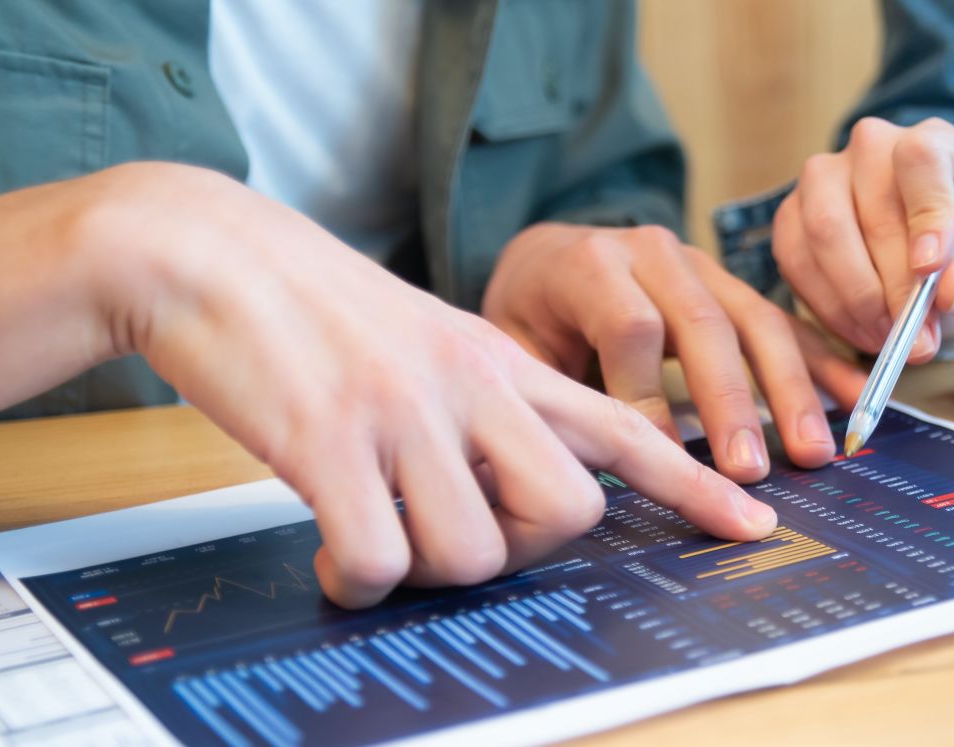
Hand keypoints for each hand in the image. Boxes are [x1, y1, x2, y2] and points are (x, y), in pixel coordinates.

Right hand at [88, 165, 778, 607]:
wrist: (205, 253)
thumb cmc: (312, 307)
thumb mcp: (427, 337)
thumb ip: (482, 403)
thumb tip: (507, 498)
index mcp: (499, 359)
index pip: (621, 424)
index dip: (689, 482)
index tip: (748, 524)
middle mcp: (468, 383)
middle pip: (566, 513)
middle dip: (519, 548)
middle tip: (455, 529)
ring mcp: (401, 412)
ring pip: (472, 553)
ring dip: (423, 569)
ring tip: (376, 534)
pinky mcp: (328, 444)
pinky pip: (380, 561)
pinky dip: (357, 578)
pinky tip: (333, 551)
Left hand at [481, 223, 867, 482]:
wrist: (547, 260)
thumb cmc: (527, 318)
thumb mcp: (510, 349)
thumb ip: (539, 392)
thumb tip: (565, 466)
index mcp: (588, 264)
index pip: (631, 326)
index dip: (646, 397)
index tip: (663, 462)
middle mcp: (652, 253)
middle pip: (703, 323)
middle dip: (729, 402)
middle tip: (746, 470)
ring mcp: (701, 266)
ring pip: (755, 320)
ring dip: (789, 391)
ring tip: (811, 453)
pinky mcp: (734, 287)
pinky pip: (786, 323)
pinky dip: (823, 363)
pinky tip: (858, 398)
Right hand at [774, 117, 953, 361]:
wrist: (910, 254)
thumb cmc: (949, 250)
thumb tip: (950, 292)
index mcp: (934, 142)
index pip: (922, 158)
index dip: (926, 213)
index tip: (930, 267)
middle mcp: (872, 146)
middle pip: (873, 209)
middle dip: (894, 285)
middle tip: (913, 336)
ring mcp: (823, 175)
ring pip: (826, 232)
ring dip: (857, 298)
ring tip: (886, 336)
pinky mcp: (790, 212)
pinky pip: (797, 260)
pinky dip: (828, 305)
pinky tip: (858, 327)